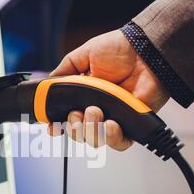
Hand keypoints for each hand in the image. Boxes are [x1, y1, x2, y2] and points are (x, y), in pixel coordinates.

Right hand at [49, 30, 168, 150]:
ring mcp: (113, 119)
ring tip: (97, 111)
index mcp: (82, 97)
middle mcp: (97, 110)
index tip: (53, 127)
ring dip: (91, 130)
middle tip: (79, 112)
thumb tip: (48, 85)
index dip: (57, 126)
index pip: (66, 118)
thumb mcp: (82, 55)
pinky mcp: (131, 125)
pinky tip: (111, 124)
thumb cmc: (118, 50)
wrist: (145, 51)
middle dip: (74, 127)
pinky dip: (112, 138)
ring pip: (95, 140)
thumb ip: (64, 72)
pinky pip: (119, 143)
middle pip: (78, 134)